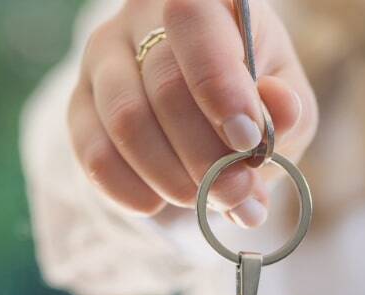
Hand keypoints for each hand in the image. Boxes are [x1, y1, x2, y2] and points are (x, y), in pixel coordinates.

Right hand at [68, 0, 317, 227]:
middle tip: (232, 193)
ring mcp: (103, 58)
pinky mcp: (78, 102)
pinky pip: (91, 151)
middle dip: (204, 153)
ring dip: (167, 175)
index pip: (194, 21)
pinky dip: (127, 189)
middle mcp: (142, 18)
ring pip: (125, 119)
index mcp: (204, 1)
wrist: (198, 110)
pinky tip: (155, 204)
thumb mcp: (284, 100)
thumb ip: (286, 110)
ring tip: (200, 200)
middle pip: (164, 84)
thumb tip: (277, 110)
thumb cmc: (249, 97)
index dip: (219, 83)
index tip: (247, 141)